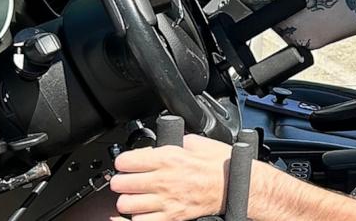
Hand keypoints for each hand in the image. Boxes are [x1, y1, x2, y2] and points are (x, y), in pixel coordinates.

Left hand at [109, 134, 232, 219]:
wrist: (234, 185)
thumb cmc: (219, 165)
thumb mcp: (196, 142)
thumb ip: (175, 142)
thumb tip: (163, 141)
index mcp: (168, 158)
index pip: (126, 161)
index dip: (123, 162)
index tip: (125, 164)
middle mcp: (163, 180)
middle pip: (122, 184)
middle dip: (120, 181)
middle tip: (125, 180)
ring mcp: (166, 201)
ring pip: (127, 205)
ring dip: (127, 200)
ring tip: (133, 197)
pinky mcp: (172, 217)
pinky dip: (136, 218)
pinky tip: (139, 213)